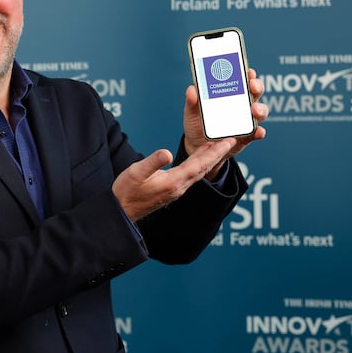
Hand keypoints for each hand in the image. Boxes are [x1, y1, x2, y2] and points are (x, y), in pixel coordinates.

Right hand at [112, 140, 233, 221]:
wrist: (122, 211)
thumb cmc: (126, 191)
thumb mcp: (136, 172)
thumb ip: (153, 162)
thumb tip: (168, 153)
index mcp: (173, 182)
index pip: (199, 165)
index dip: (214, 153)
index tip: (227, 142)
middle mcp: (178, 187)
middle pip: (203, 169)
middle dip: (217, 155)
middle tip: (230, 141)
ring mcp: (175, 190)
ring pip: (198, 173)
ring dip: (208, 159)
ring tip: (216, 147)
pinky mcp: (171, 190)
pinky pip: (191, 176)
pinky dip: (198, 165)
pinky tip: (197, 160)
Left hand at [183, 68, 267, 179]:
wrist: (196, 146)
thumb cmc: (197, 124)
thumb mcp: (191, 112)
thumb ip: (192, 101)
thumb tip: (192, 90)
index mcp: (229, 94)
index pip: (241, 79)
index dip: (247, 73)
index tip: (248, 70)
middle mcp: (241, 105)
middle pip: (255, 92)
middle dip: (256, 86)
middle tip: (252, 87)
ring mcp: (245, 121)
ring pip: (260, 111)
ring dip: (260, 109)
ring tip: (254, 110)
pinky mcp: (246, 137)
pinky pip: (256, 133)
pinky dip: (258, 132)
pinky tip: (258, 131)